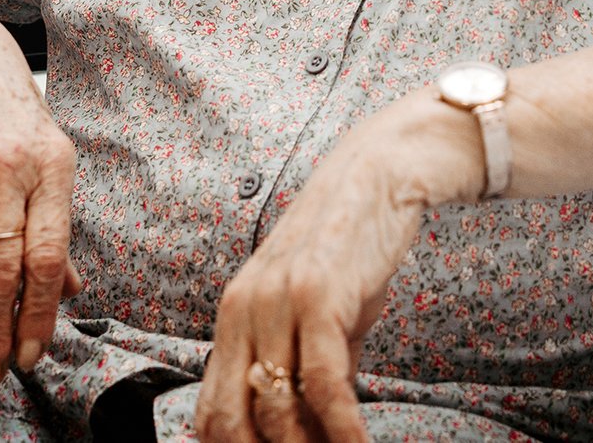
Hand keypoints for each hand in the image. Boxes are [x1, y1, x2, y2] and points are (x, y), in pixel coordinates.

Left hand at [195, 94, 479, 442]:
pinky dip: (342, 429)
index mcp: (233, 317)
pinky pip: (322, 383)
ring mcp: (277, 302)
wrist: (380, 175)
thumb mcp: (315, 311)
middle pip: (232, 422)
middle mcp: (243, 311)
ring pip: (276, 410)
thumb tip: (314, 430)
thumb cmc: (350, 247)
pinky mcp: (318, 296)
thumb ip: (305, 366)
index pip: (212, 412)